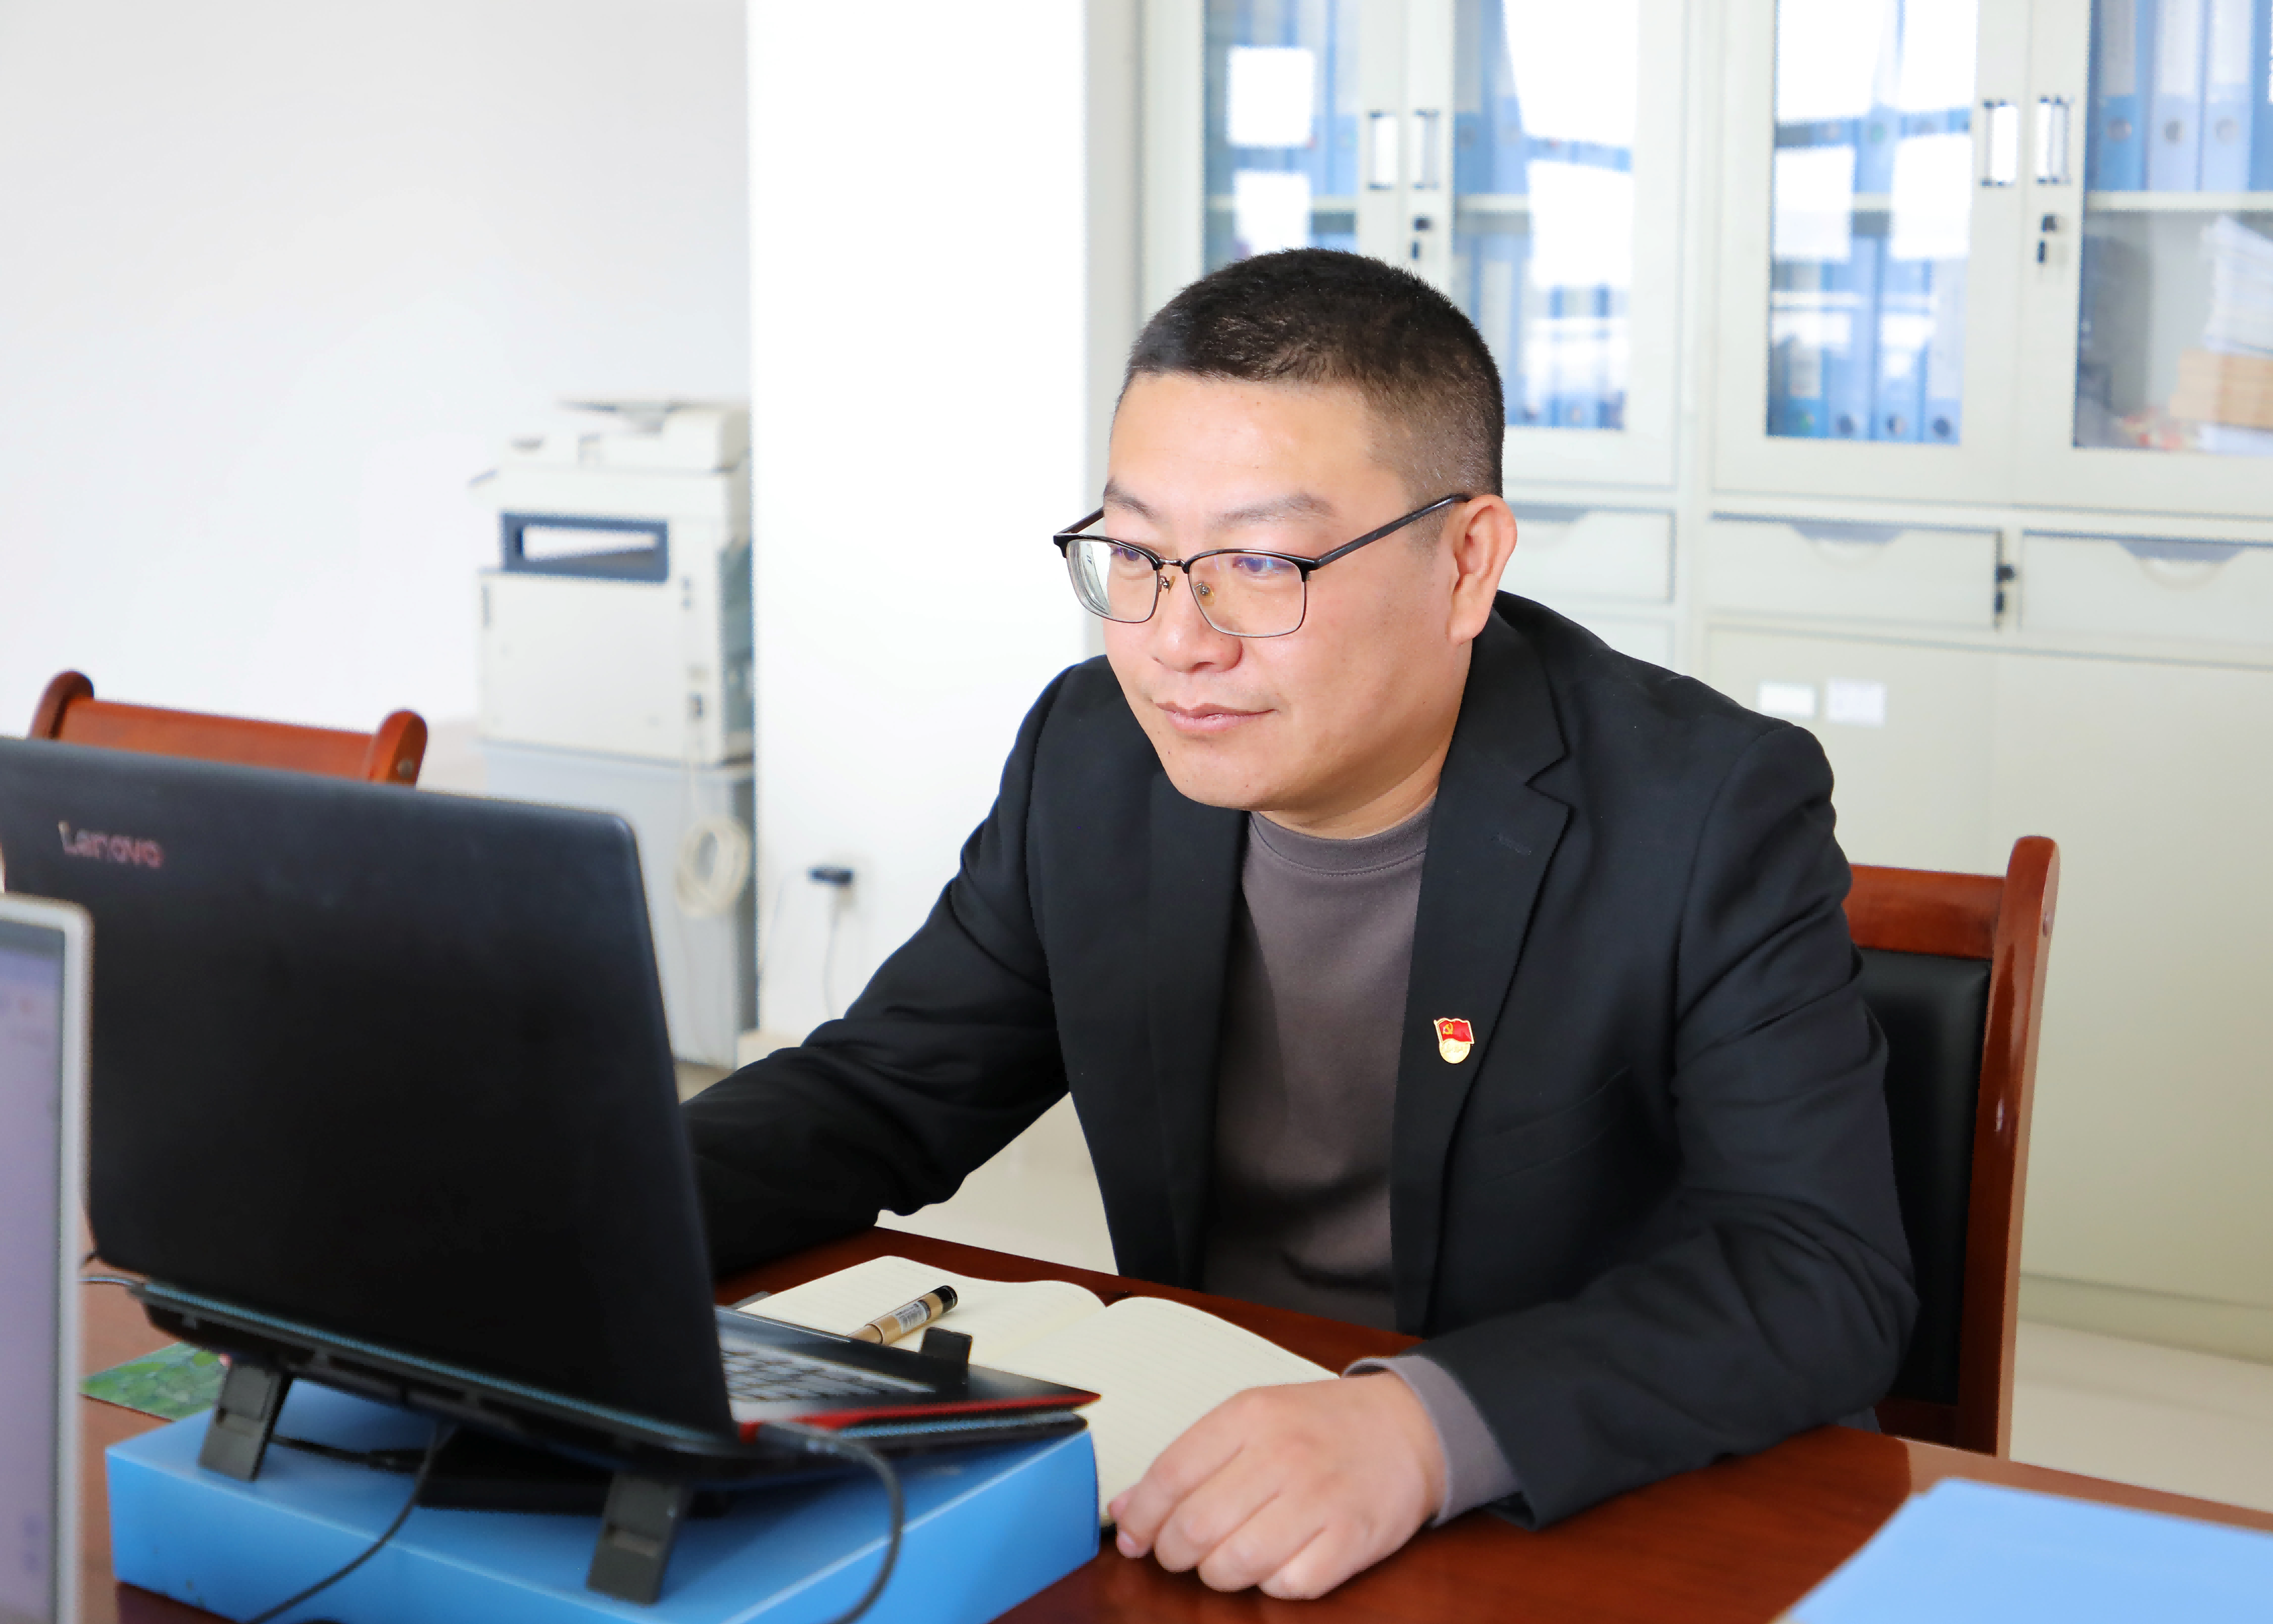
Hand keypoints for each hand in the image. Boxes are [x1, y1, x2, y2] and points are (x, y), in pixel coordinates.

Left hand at [1107, 1373, 1446, 1598]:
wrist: (1409, 1428)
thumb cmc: (1321, 1426)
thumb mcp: (1253, 1418)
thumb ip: (1189, 1460)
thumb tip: (1125, 1511)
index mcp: (1251, 1415)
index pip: (1170, 1475)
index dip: (1141, 1517)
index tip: (1133, 1537)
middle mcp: (1283, 1454)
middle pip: (1196, 1526)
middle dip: (1173, 1553)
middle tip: (1178, 1553)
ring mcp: (1320, 1498)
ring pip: (1235, 1564)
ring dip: (1217, 1574)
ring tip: (1224, 1558)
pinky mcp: (1351, 1540)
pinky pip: (1287, 1585)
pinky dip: (1271, 1584)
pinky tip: (1275, 1562)